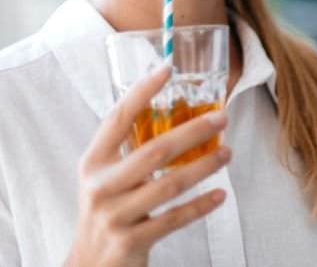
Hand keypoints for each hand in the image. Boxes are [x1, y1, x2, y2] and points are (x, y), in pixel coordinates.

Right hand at [64, 65, 230, 266]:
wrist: (89, 266)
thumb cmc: (107, 210)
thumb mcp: (105, 177)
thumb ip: (128, 149)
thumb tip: (172, 111)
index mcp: (93, 162)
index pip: (117, 118)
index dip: (141, 92)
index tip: (166, 69)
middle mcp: (101, 186)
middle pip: (154, 151)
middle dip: (193, 130)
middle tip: (222, 116)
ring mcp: (114, 216)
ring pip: (169, 185)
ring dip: (204, 166)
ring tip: (227, 152)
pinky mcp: (131, 242)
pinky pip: (173, 219)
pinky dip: (200, 206)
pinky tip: (220, 194)